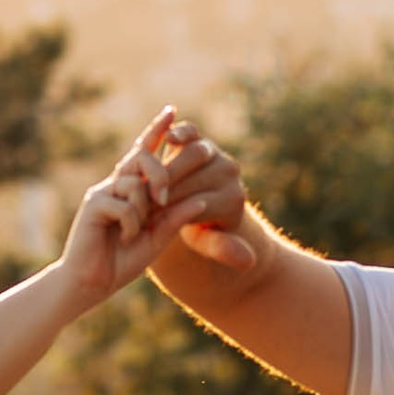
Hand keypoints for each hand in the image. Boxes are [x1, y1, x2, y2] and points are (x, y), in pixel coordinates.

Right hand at [57, 108, 216, 304]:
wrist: (90, 284)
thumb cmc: (121, 263)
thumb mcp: (156, 240)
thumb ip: (174, 221)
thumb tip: (199, 201)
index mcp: (130, 190)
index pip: (145, 152)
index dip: (157, 130)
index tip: (173, 110)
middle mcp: (115, 185)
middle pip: (141, 157)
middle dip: (160, 173)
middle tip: (163, 199)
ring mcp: (102, 192)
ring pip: (135, 182)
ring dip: (144, 210)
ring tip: (137, 232)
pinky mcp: (93, 204)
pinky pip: (124, 204)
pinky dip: (132, 225)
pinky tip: (124, 239)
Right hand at [158, 116, 256, 268]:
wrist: (199, 203)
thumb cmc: (199, 229)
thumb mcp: (208, 243)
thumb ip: (223, 249)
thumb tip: (248, 261)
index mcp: (233, 198)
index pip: (199, 202)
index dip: (173, 210)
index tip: (152, 220)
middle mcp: (229, 172)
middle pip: (198, 173)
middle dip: (169, 187)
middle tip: (146, 200)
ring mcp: (216, 153)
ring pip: (192, 153)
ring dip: (166, 168)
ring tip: (145, 185)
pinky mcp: (199, 138)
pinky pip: (190, 132)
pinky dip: (178, 134)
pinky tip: (162, 145)